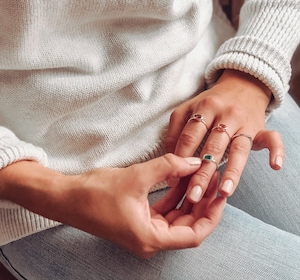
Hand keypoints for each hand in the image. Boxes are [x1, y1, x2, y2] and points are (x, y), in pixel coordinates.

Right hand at [0, 155, 225, 257]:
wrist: (67, 197)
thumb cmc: (96, 192)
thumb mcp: (137, 176)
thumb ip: (169, 166)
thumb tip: (193, 161)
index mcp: (151, 238)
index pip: (194, 234)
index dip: (211, 214)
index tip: (220, 195)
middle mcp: (150, 240)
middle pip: (188, 226)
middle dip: (202, 203)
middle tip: (212, 179)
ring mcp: (144, 232)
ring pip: (177, 219)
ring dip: (188, 199)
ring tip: (199, 177)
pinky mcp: (138, 221)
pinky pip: (164, 213)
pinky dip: (174, 199)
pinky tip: (181, 181)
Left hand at [164, 69, 283, 202]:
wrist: (241, 84)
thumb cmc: (210, 102)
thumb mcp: (188, 109)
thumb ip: (176, 130)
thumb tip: (171, 157)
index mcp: (204, 109)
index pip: (190, 136)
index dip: (180, 158)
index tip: (174, 180)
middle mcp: (224, 115)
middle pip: (212, 146)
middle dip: (202, 172)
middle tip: (194, 195)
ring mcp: (244, 122)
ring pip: (238, 148)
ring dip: (232, 171)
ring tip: (224, 192)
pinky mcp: (260, 127)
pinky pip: (271, 137)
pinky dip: (276, 150)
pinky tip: (275, 166)